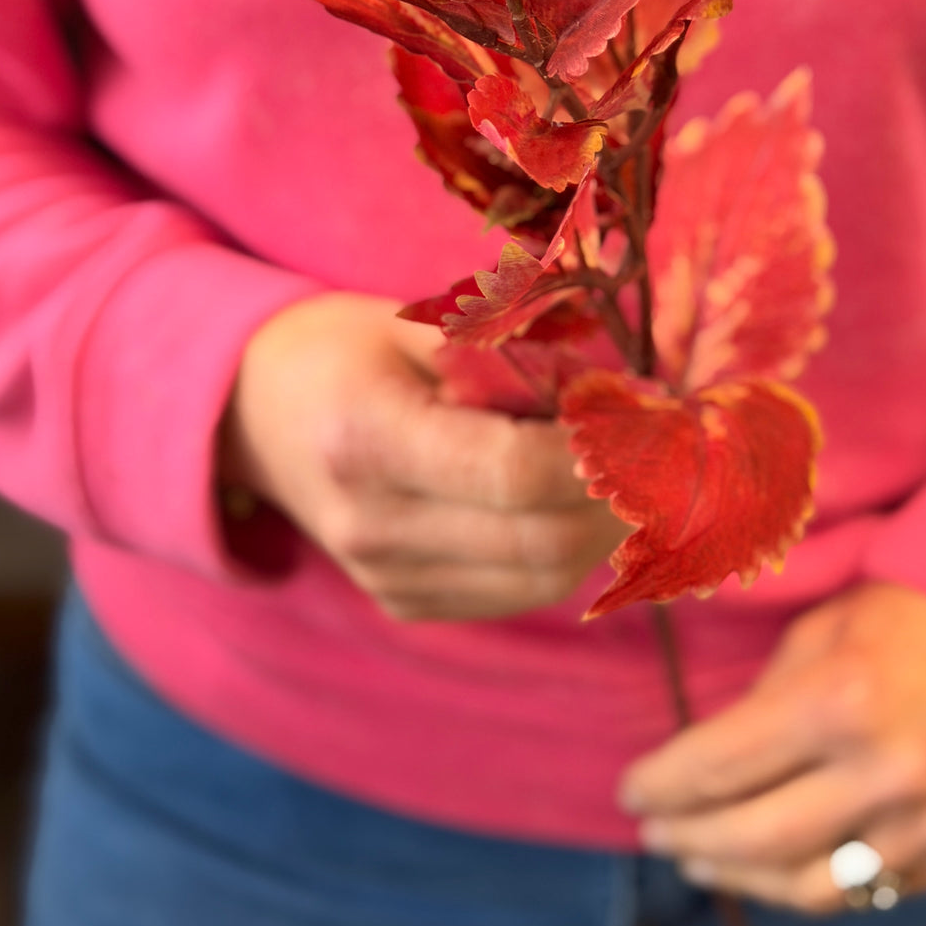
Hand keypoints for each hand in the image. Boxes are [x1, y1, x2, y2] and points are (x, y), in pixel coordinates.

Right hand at [222, 292, 626, 620]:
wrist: (251, 415)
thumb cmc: (342, 348)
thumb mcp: (413, 323)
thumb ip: (506, 354)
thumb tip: (618, 392)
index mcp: (367, 439)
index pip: (514, 474)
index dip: (600, 452)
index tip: (653, 411)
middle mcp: (371, 525)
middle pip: (539, 541)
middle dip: (624, 497)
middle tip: (674, 447)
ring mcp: (384, 577)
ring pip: (540, 579)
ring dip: (609, 528)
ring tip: (646, 471)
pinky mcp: (403, 602)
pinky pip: (516, 592)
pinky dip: (570, 551)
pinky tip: (590, 502)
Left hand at [619, 583, 925, 911]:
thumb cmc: (905, 621)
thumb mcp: (822, 635)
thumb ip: (765, 704)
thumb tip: (703, 765)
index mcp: (842, 699)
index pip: (721, 762)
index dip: (663, 783)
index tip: (629, 790)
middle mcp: (889, 771)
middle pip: (754, 837)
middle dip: (689, 837)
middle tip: (653, 830)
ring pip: (809, 886)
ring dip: (740, 876)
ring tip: (701, 857)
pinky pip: (870, 889)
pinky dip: (811, 882)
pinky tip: (775, 865)